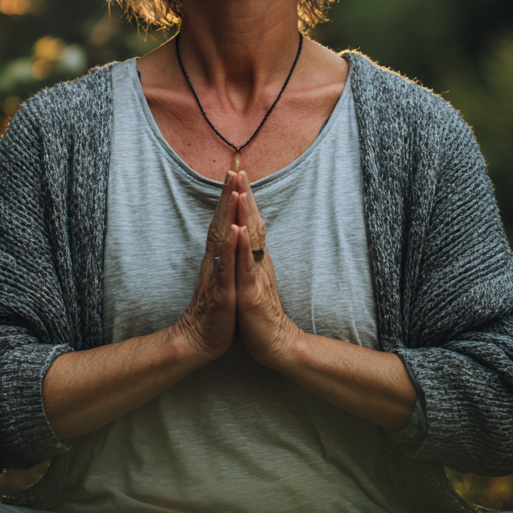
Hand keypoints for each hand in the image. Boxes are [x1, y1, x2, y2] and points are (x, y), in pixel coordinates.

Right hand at [173, 171, 239, 361]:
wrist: (200, 340)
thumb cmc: (217, 308)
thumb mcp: (223, 276)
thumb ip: (225, 254)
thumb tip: (229, 233)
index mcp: (218, 257)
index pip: (224, 221)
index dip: (229, 197)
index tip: (235, 172)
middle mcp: (215, 260)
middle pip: (221, 222)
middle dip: (228, 195)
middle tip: (234, 169)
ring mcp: (218, 275)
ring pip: (223, 240)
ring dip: (229, 215)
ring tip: (235, 191)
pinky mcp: (222, 292)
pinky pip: (226, 267)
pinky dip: (231, 249)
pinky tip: (235, 232)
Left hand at [234, 175, 302, 366]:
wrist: (274, 342)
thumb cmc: (260, 311)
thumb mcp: (256, 277)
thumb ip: (255, 252)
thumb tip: (254, 230)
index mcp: (256, 257)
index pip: (250, 221)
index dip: (244, 197)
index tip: (237, 173)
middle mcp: (258, 261)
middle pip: (251, 223)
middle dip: (244, 195)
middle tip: (239, 170)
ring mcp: (255, 275)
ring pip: (250, 240)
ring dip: (245, 215)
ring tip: (239, 191)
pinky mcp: (250, 292)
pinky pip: (246, 266)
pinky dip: (242, 247)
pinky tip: (238, 231)